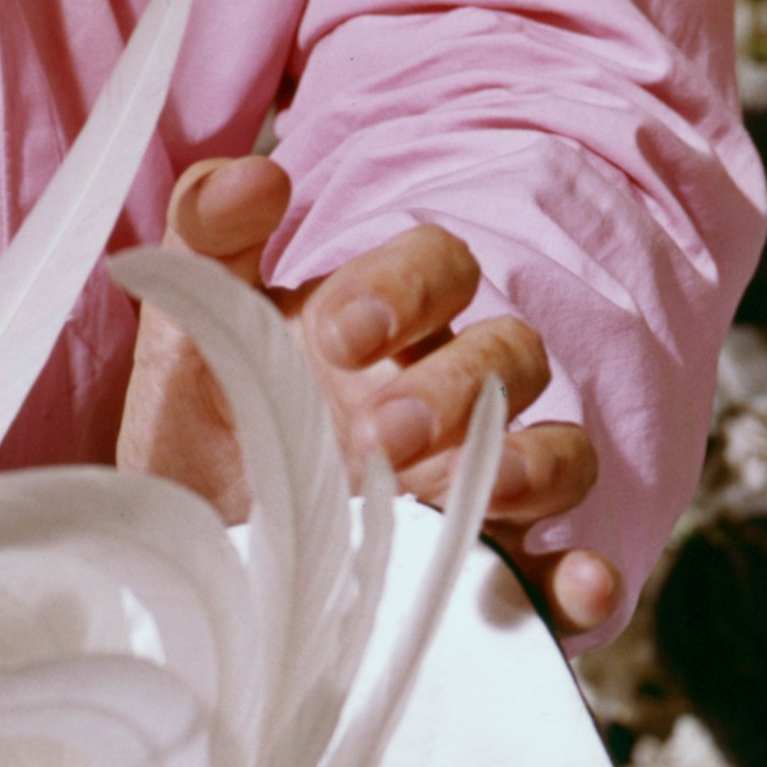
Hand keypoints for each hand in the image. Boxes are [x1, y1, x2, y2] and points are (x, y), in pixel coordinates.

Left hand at [112, 154, 628, 637]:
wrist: (183, 552)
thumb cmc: (204, 427)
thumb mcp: (187, 329)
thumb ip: (207, 235)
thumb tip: (257, 175)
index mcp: (387, 324)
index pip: (440, 267)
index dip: (405, 288)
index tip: (338, 334)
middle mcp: (447, 395)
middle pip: (508, 356)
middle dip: (453, 389)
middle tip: (376, 436)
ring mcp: (477, 483)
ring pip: (559, 449)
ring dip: (529, 466)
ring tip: (469, 494)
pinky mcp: (487, 572)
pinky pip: (563, 570)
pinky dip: (584, 578)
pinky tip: (577, 590)